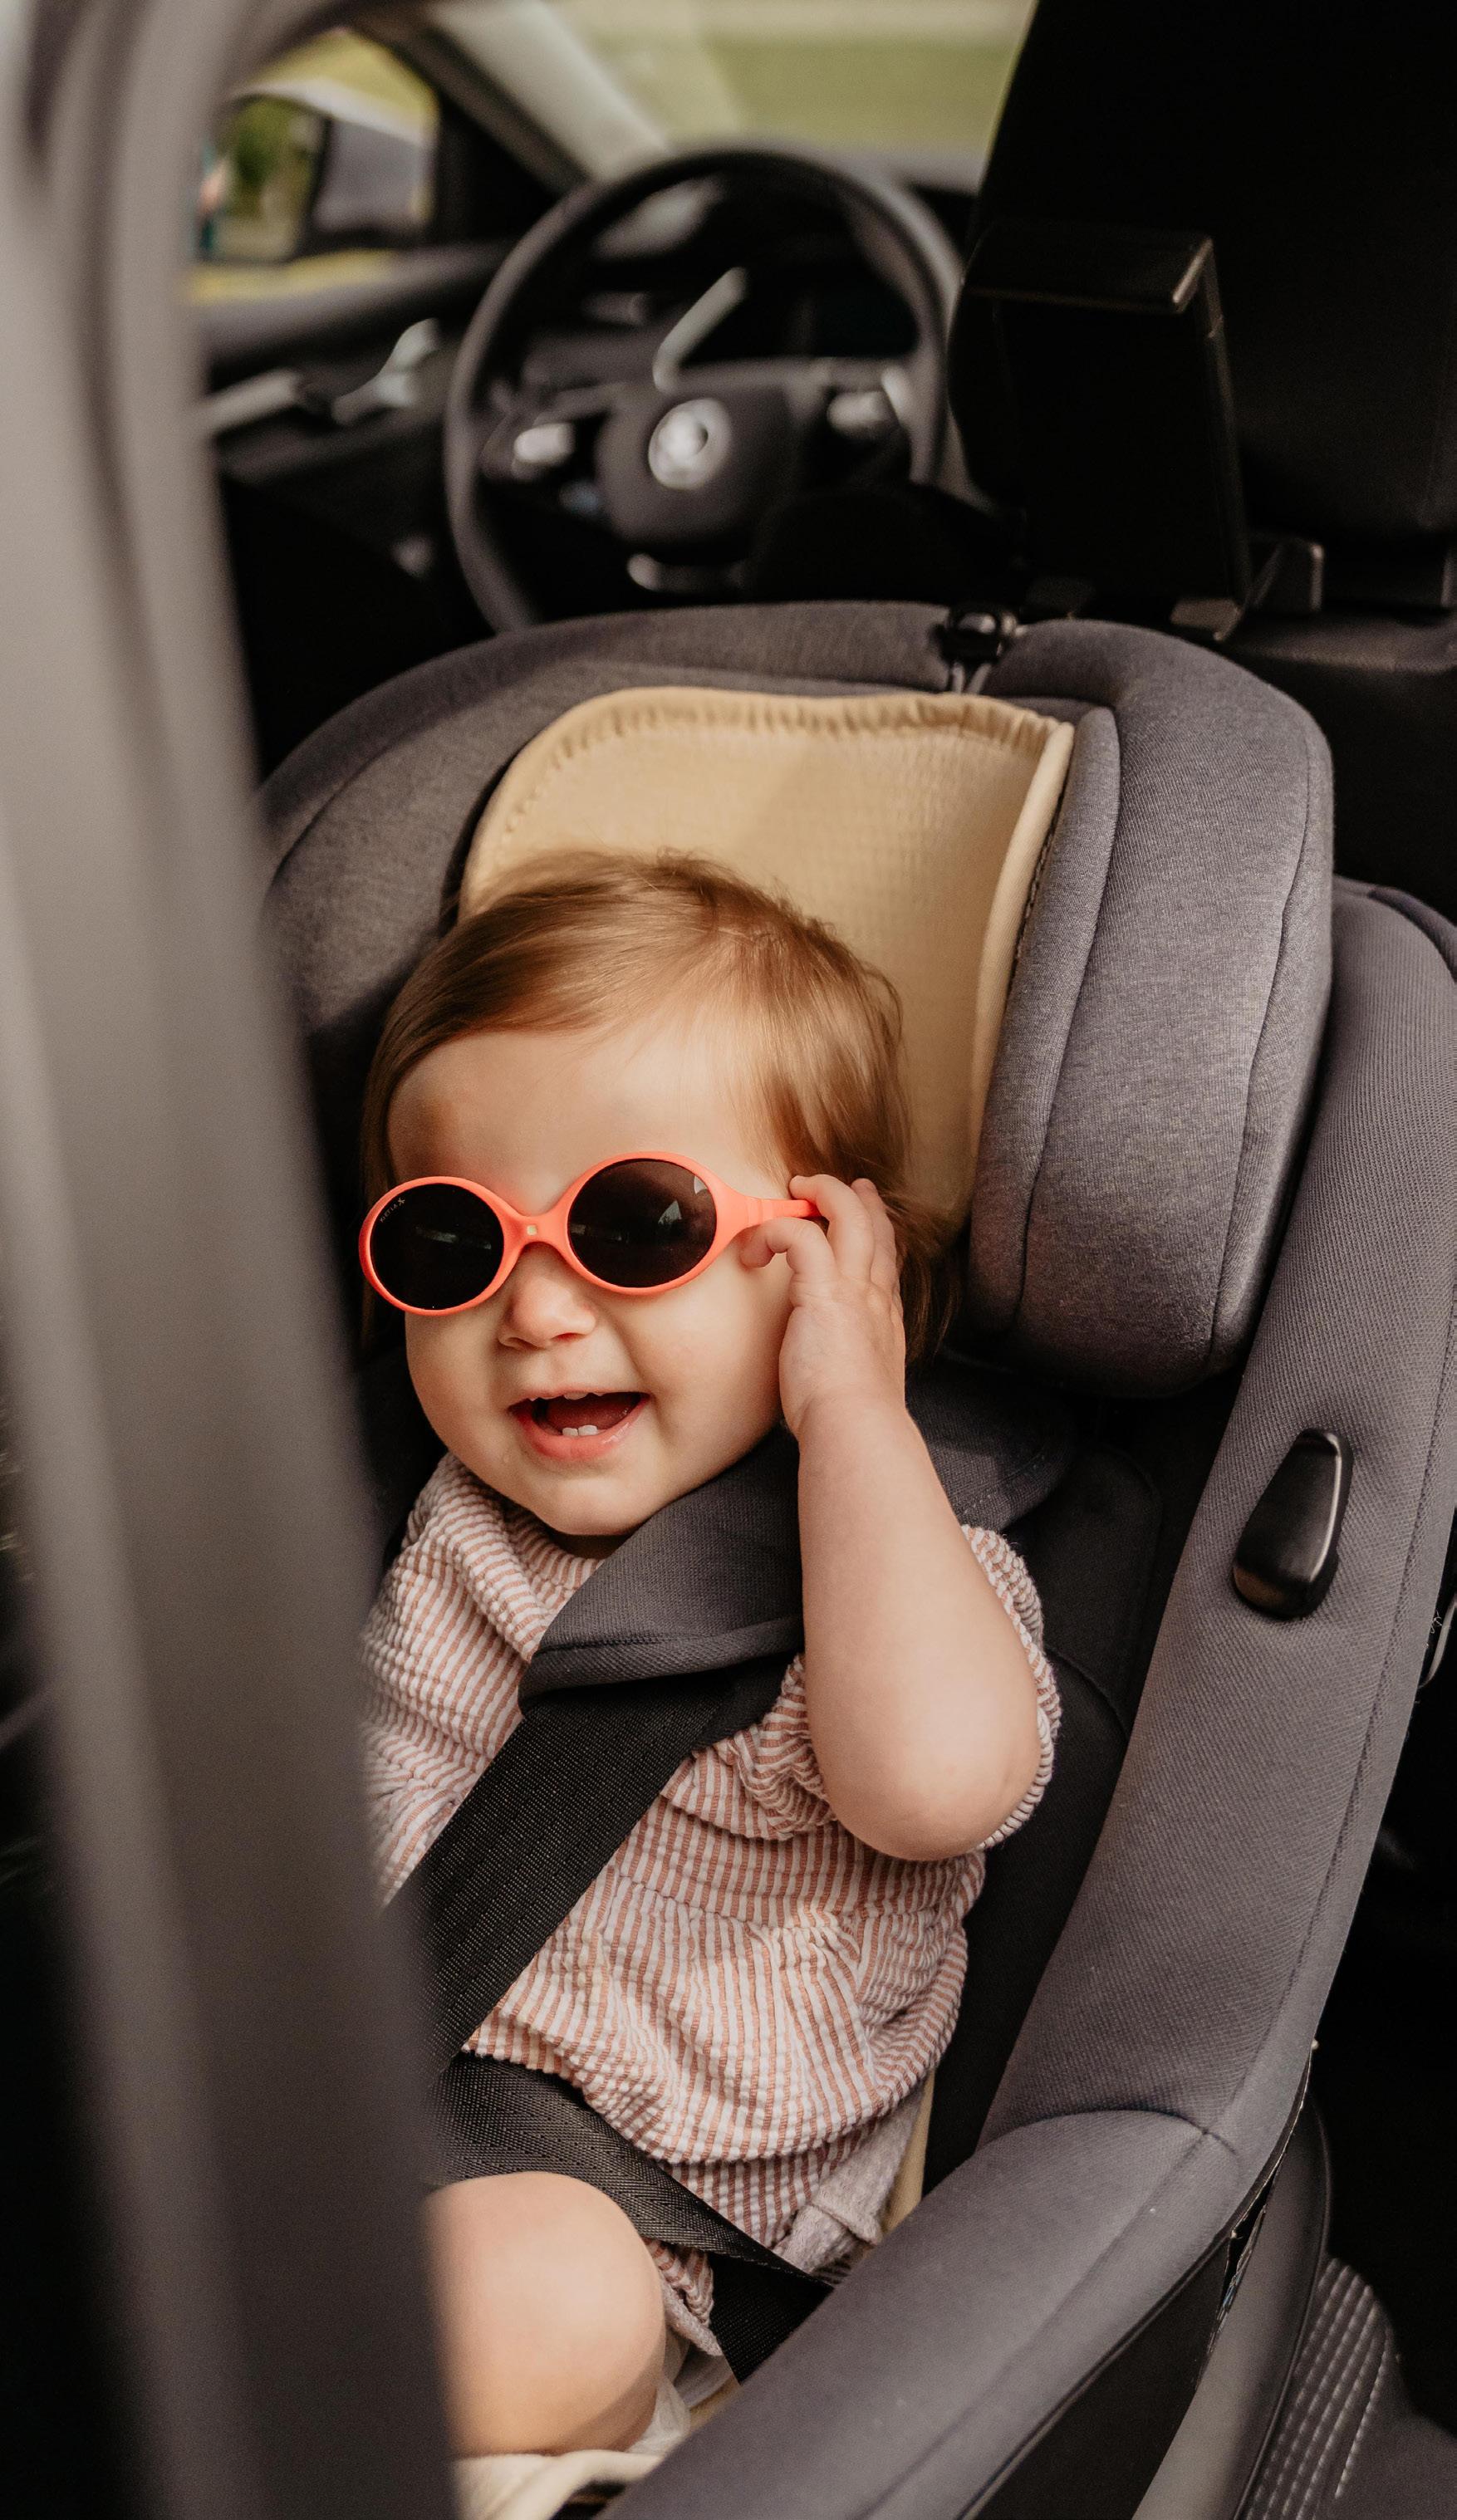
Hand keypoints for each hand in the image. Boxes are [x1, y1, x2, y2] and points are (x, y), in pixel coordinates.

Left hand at [741, 1174, 905, 1438]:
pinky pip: (800, 1236)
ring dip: (820, 1192)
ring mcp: (853, 1288)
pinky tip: (755, 1251)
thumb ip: (848, 1358)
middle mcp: (875, 1294)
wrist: (856, 1425)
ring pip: (846, 1213)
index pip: (885, 1256)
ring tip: (795, 1188)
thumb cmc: (850, 1418)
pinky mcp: (822, 1290)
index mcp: (885, 1315)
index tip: (862, 1209)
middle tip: (823, 1183)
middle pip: (874, 1223)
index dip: (874, 1227)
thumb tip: (825, 1360)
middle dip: (851, 1196)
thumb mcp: (860, 1379)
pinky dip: (775, 1231)